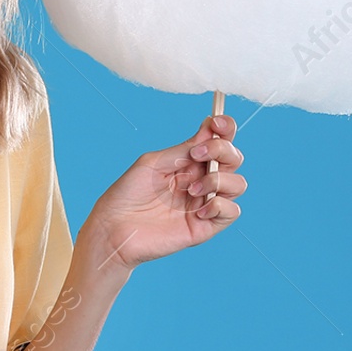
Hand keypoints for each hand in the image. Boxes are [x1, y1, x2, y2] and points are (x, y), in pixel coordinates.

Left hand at [88, 112, 246, 267]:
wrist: (114, 228)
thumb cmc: (127, 194)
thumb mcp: (154, 163)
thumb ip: (183, 149)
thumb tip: (209, 128)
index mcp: (189, 162)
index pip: (219, 141)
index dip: (225, 128)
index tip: (216, 123)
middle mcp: (201, 180)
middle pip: (234, 159)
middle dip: (223, 150)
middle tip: (197, 154)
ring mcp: (205, 203)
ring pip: (238, 184)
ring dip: (219, 179)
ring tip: (191, 188)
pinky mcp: (206, 227)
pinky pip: (231, 212)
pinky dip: (219, 205)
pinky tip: (198, 210)